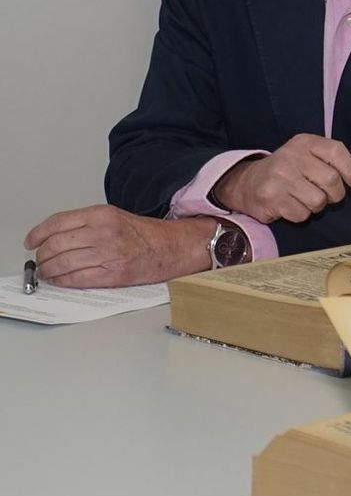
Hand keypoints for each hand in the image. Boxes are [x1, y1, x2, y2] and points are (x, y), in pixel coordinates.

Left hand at [24, 206, 213, 287]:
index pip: (56, 223)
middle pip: (55, 245)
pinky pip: (76, 279)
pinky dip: (63, 281)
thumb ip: (84, 224)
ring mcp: (108, 254)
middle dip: (41, 256)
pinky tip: (61, 280)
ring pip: (62, 264)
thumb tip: (54, 237)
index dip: (37, 234)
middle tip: (40, 261)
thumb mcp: (113, 217)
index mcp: (101, 215)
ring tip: (48, 272)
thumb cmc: (146, 235)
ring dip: (49, 271)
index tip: (31, 242)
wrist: (174, 247)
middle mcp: (103, 232)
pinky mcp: (113, 274)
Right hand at [213, 133, 350, 222]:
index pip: (337, 151)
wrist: (249, 182)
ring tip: (306, 198)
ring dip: (317, 205)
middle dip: (335, 194)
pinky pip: (302, 214)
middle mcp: (291, 156)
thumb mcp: (316, 160)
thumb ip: (347, 164)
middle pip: (331, 180)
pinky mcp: (271, 197)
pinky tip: (292, 205)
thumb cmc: (291, 171)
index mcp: (305, 142)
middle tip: (328, 195)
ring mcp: (279, 177)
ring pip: (318, 200)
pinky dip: (301, 214)